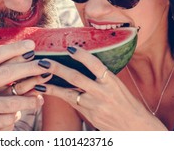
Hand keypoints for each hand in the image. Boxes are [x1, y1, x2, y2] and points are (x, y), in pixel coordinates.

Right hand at [0, 40, 50, 130]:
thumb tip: (16, 60)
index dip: (14, 49)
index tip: (31, 46)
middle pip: (7, 74)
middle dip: (31, 68)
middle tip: (45, 65)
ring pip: (13, 103)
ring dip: (29, 101)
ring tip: (38, 99)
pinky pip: (6, 122)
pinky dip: (13, 118)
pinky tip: (13, 116)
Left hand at [38, 47, 166, 130]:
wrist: (135, 126)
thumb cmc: (126, 102)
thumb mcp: (118, 84)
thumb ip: (101, 75)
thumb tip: (82, 59)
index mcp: (111, 81)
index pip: (95, 65)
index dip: (82, 56)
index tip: (70, 48)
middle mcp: (102, 92)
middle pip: (76, 78)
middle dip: (58, 69)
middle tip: (43, 61)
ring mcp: (94, 105)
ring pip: (69, 93)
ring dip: (52, 84)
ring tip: (38, 77)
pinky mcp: (89, 115)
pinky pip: (70, 102)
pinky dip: (57, 95)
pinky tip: (45, 90)